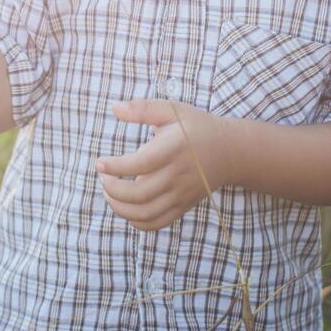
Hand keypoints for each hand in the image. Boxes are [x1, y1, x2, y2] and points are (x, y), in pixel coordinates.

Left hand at [95, 99, 239, 231]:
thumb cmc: (195, 127)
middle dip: (113, 189)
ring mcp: (180, 194)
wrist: (230, 152)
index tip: (100, 162)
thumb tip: (114, 108)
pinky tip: (125, 207)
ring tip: (108, 193)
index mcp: (172, 149)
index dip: (116, 166)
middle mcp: (177, 175)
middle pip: (140, 194)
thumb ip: (143, 109)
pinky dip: (136, 221)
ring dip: (120, 208)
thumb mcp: (172, 110)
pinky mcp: (182, 206)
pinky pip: (157, 223)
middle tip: (102, 177)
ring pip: (146, 214)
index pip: (141, 163)